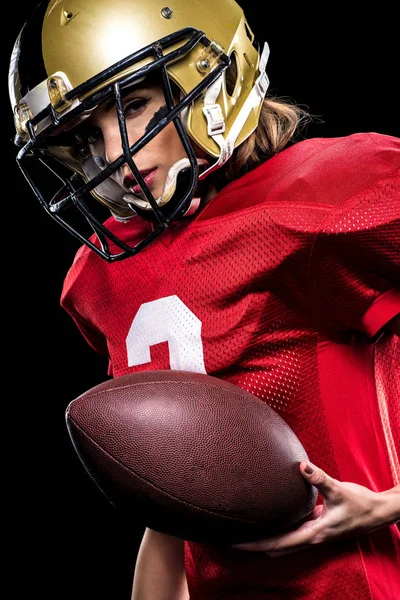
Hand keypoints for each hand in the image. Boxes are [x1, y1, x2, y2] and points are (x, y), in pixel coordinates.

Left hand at [232, 461, 399, 556]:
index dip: (255, 544)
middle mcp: (310, 536)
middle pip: (276, 546)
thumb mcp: (340, 490)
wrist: (378, 512)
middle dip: (255, 544)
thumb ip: (320, 478)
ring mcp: (313, 532)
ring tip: (245, 529)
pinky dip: (278, 528)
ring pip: (283, 540)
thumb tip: (301, 465)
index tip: (235, 543)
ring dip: (265, 538)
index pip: (277, 543)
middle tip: (231, 537)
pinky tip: (270, 518)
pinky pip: (292, 530)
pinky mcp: (317, 524)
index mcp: (313, 534)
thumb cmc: (361, 504)